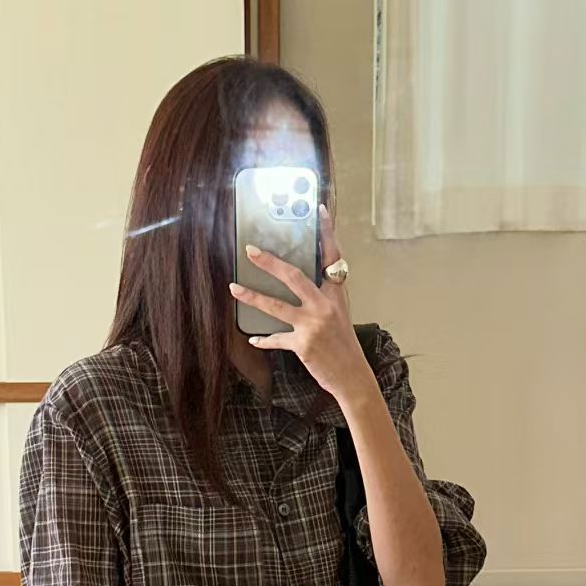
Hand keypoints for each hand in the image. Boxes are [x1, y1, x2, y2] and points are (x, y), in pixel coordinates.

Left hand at [227, 206, 376, 405]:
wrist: (352, 375)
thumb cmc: (344, 345)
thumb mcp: (339, 314)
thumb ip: (322, 297)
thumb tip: (300, 284)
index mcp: (335, 295)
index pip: (332, 257)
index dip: (327, 232)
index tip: (318, 210)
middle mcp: (324, 306)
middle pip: (293, 276)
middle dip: (269, 262)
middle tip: (251, 250)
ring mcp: (312, 325)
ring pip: (276, 306)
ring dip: (251, 296)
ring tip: (233, 288)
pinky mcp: (302, 345)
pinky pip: (276, 339)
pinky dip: (263, 339)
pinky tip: (252, 338)